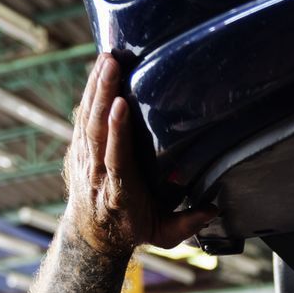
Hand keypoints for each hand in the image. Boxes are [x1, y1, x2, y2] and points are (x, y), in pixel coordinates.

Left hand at [61, 52, 212, 256]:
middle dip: (103, 95)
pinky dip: (89, 92)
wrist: (92, 234)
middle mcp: (97, 172)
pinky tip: (98, 69)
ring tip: (106, 57)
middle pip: (97, 130)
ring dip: (96, 87)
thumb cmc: (130, 228)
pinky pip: (82, 117)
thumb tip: (214, 209)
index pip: (115, 157)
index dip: (117, 131)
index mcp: (119, 191)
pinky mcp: (79, 148)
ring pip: (87, 119)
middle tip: (112, 64)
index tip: (121, 105)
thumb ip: (187, 223)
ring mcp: (85, 159)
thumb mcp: (161, 234)